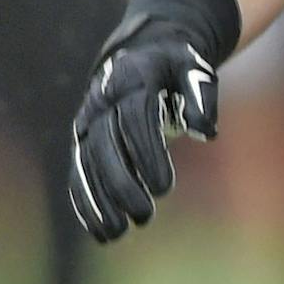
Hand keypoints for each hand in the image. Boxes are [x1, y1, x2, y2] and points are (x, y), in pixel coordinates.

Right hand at [69, 13, 220, 241]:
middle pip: (104, 148)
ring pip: (85, 165)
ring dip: (98, 201)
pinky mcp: (83, 140)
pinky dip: (86, 202)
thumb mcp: (195, 69)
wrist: (142, 51)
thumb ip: (201, 97)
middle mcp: (101, 103)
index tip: (164, 189)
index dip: (147, 155)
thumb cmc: (177, 64)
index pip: (135, 121)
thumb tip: (205, 132)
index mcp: (131, 81)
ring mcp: (87, 122)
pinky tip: (99, 230)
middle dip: (122, 185)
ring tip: (116, 233)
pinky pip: (79, 172)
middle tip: (145, 216)